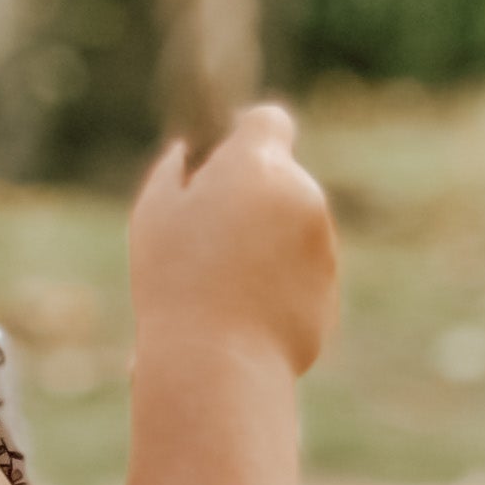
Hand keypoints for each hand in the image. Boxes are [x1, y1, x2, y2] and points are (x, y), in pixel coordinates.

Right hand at [127, 106, 337, 375]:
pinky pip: (301, 274)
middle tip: (205, 238)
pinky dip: (278, 285)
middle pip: (278, 180)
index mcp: (258, 165)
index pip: (269, 121)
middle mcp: (302, 194)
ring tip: (218, 287)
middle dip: (250, 198)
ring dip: (264, 244)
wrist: (217, 363)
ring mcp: (323, 244)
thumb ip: (172, 172)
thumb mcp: (155, 216)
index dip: (246, 134)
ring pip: (291, 229)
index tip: (223, 158)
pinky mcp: (330, 289)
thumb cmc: (175, 281)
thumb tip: (185, 152)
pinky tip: (241, 315)